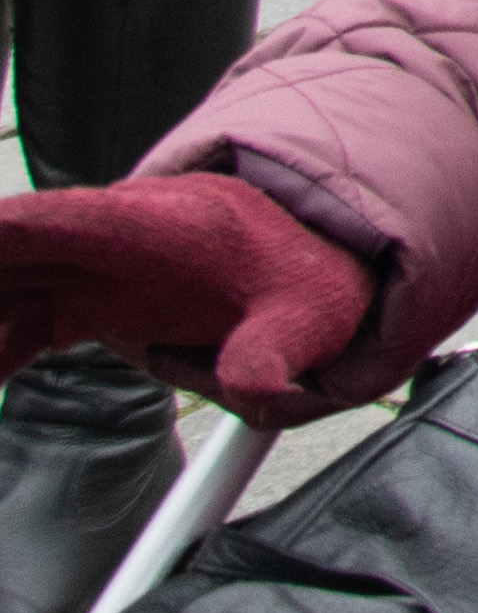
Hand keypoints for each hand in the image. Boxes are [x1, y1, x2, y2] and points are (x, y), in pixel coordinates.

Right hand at [0, 177, 376, 417]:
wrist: (312, 264)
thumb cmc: (306, 278)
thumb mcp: (308, 314)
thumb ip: (274, 351)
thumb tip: (257, 392)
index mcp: (159, 224)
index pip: (60, 219)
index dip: (4, 235)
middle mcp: (110, 239)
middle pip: (15, 253)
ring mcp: (93, 269)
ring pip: (10, 290)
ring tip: (1, 375)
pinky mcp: (87, 304)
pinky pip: (19, 327)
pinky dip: (0, 353)